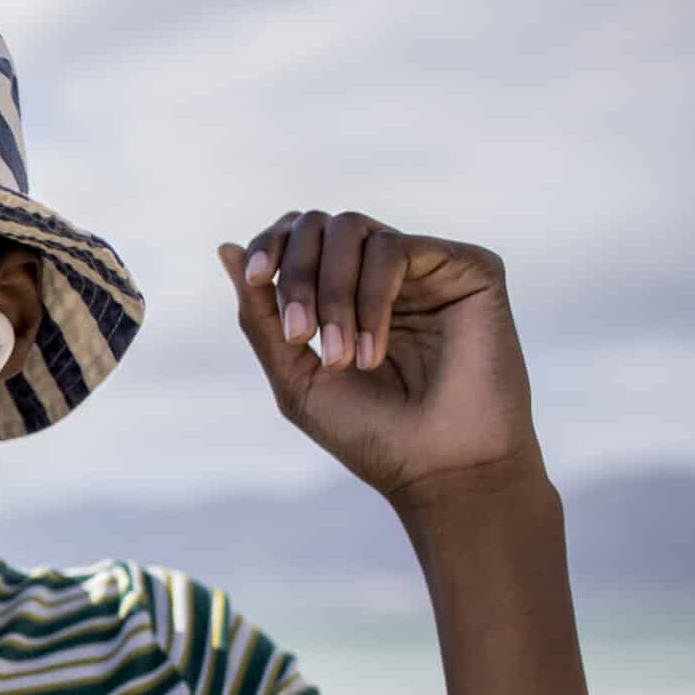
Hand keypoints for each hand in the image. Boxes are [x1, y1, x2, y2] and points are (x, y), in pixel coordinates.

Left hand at [216, 211, 542, 507]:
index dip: (272, 244)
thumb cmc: (369, 433)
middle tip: (300, 336)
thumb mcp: (295, 375)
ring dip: (333, 294)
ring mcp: (427, 267)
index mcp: (344, 293)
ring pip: (355, 230)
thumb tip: (226, 248)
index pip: (299, 238)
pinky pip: (396, 249)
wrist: (438, 469)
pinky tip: (372, 352)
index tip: (256, 277)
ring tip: (341, 359)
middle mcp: (384, 273)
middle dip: (299, 274)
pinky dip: (371, 298)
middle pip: (322, 225)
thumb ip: (261, 316)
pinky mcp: (468, 268)